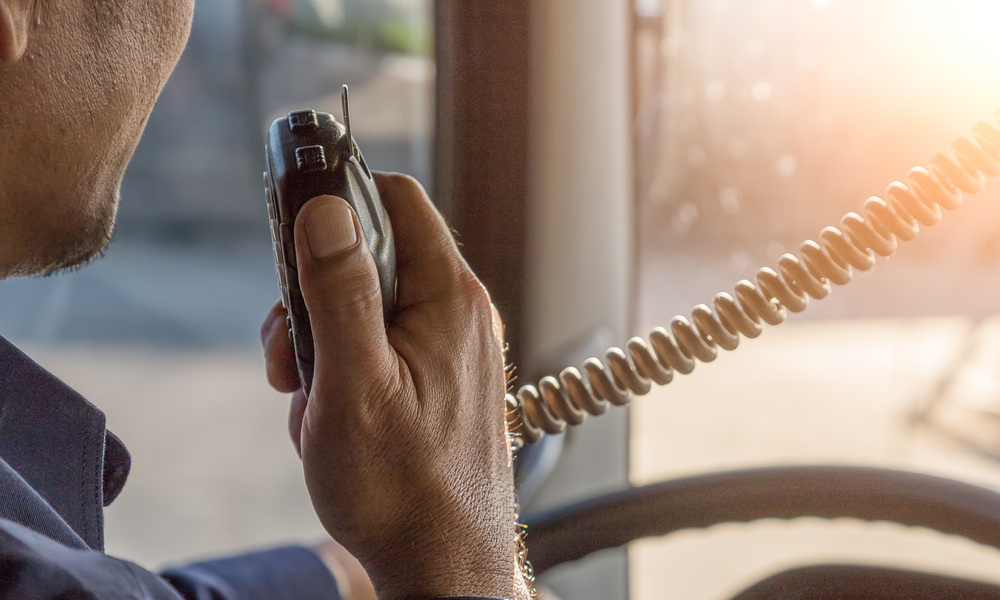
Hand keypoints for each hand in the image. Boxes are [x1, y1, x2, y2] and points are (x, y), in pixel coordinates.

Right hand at [261, 173, 527, 599]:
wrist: (441, 564)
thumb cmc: (401, 488)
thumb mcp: (353, 384)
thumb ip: (340, 293)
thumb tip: (325, 209)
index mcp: (449, 298)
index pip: (396, 199)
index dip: (339, 200)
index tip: (291, 233)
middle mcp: (458, 314)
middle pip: (371, 255)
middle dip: (315, 296)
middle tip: (291, 355)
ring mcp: (449, 348)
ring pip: (366, 306)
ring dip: (321, 345)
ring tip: (312, 403)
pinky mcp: (436, 379)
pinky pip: (377, 349)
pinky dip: (342, 374)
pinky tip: (331, 420)